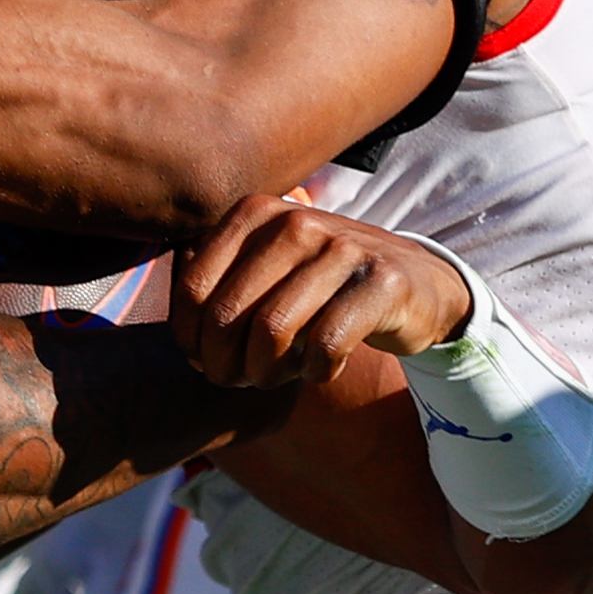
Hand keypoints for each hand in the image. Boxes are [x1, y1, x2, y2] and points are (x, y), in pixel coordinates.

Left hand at [170, 195, 475, 388]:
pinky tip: (319, 372)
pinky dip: (316, 372)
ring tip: (274, 378)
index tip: (203, 361)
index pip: (193, 286)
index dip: (190, 338)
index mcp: (255, 213)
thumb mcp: (264, 269)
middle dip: (225, 364)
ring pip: (273, 331)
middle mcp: (295, 221)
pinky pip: (327, 345)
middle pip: (228, 314)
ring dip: (267, 372)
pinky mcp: (383, 282)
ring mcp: (342, 248)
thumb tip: (178, 338)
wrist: (415, 283)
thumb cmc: (320, 286)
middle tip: (238, 380)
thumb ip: (216, 283)